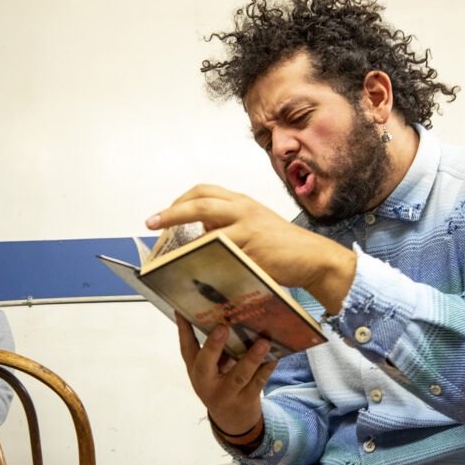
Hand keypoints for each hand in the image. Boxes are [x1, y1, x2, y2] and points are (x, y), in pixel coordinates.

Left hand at [147, 185, 356, 313]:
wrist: (312, 257)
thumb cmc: (282, 244)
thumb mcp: (253, 224)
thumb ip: (228, 224)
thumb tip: (201, 230)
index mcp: (241, 201)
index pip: (203, 191)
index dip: (179, 201)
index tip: (161, 215)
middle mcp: (243, 210)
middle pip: (200, 203)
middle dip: (171, 213)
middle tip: (152, 223)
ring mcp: (248, 230)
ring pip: (208, 230)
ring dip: (185, 243)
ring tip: (170, 256)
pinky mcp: (254, 251)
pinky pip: (224, 256)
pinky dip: (208, 263)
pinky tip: (197, 273)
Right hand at [177, 314, 274, 435]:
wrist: (232, 421)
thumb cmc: (220, 384)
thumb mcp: (209, 371)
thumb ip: (213, 351)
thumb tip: (225, 318)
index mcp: (196, 371)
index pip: (186, 348)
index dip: (183, 329)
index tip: (182, 311)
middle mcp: (206, 383)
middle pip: (205, 365)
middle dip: (213, 346)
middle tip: (223, 327)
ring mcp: (226, 394)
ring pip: (239, 375)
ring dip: (252, 358)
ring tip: (263, 342)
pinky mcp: (246, 401)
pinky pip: (259, 382)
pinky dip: (268, 367)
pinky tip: (276, 355)